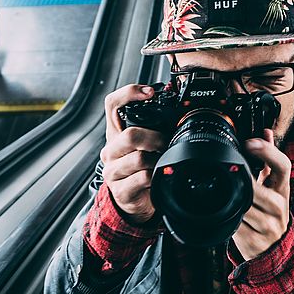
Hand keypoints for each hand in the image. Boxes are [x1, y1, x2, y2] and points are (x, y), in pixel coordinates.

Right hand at [101, 85, 165, 222]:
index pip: (113, 105)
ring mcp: (113, 171)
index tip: (150, 92)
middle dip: (155, 138)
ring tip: (163, 162)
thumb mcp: (144, 146)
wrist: (134, 202)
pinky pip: (143, 178)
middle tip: (165, 143)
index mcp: (115, 134)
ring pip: (139, 158)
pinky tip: (158, 176)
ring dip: (158, 159)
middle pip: (130, 135)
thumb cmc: (141, 170)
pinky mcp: (121, 190)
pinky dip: (156, 176)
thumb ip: (154, 129)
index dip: (129, 93)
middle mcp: (111, 151)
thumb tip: (181, 109)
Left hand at [232, 129, 291, 260]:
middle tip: (228, 168)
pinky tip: (223, 212)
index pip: (283, 166)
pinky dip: (228, 218)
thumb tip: (266, 133)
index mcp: (282, 189)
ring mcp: (268, 225)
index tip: (249, 142)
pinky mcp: (254, 240)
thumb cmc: (272, 212)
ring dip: (233, 200)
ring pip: (245, 208)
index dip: (267, 152)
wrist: (276, 249)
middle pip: (258, 189)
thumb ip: (269, 160)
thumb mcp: (274, 186)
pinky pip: (237, 226)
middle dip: (243, 180)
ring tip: (223, 190)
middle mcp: (279, 207)